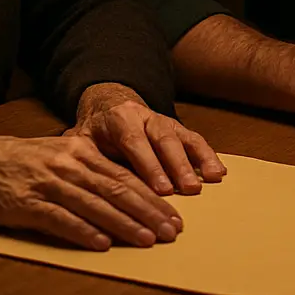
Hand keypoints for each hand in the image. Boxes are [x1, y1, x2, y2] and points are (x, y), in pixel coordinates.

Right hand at [0, 131, 183, 250]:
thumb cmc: (23, 162)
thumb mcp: (62, 156)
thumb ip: (92, 171)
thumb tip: (130, 194)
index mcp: (83, 152)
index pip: (127, 177)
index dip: (153, 199)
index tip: (175, 217)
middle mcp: (70, 164)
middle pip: (118, 190)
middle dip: (149, 212)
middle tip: (172, 231)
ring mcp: (49, 183)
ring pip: (95, 204)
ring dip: (124, 224)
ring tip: (147, 240)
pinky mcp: (27, 202)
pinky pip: (60, 219)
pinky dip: (83, 231)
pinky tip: (102, 243)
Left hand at [66, 83, 226, 195]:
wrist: (109, 105)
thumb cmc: (95, 131)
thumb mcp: (81, 139)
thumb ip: (82, 155)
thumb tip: (76, 176)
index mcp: (118, 118)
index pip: (134, 141)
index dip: (149, 165)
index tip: (162, 189)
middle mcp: (145, 116)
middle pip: (164, 139)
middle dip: (178, 165)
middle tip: (189, 189)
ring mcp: (164, 121)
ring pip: (182, 138)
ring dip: (197, 161)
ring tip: (210, 181)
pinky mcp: (177, 129)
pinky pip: (194, 139)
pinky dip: (208, 155)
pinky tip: (218, 172)